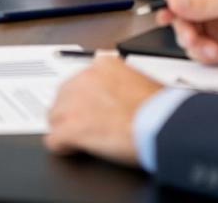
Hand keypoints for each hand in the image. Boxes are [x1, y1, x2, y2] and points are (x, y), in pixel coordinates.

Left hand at [44, 55, 162, 165]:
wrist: (163, 123)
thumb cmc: (161, 108)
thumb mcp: (139, 81)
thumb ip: (120, 83)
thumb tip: (116, 96)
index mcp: (102, 65)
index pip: (78, 80)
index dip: (82, 98)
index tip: (87, 108)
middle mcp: (84, 79)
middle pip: (62, 97)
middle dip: (69, 112)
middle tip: (82, 126)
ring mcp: (75, 103)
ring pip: (55, 118)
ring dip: (64, 129)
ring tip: (76, 140)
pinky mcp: (72, 128)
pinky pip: (54, 140)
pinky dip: (62, 147)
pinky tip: (71, 151)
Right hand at [156, 0, 217, 67]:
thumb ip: (202, 4)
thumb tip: (174, 2)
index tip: (171, 9)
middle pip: (178, 10)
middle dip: (183, 26)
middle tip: (192, 37)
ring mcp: (211, 21)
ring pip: (185, 32)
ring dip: (196, 45)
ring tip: (213, 50)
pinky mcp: (214, 41)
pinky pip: (196, 49)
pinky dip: (206, 55)